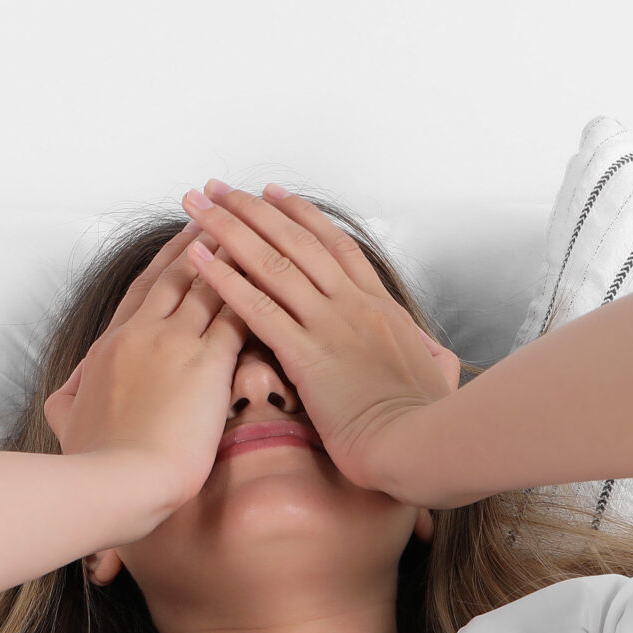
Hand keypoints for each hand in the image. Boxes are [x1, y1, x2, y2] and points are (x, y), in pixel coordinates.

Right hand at [42, 219, 249, 514]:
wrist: (111, 481)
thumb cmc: (92, 461)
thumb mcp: (65, 420)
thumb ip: (69, 398)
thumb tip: (67, 392)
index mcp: (111, 346)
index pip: (143, 291)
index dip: (166, 262)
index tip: (183, 240)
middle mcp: (141, 334)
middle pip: (177, 276)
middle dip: (202, 243)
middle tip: (222, 215)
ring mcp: (173, 345)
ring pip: (208, 286)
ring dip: (232, 256)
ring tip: (253, 230)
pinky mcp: (206, 365)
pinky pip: (235, 317)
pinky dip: (254, 293)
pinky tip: (274, 278)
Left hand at [177, 181, 462, 496]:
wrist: (421, 444)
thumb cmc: (427, 421)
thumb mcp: (435, 375)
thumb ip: (428, 356)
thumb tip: (435, 356)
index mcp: (382, 308)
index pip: (335, 246)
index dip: (300, 215)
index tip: (271, 193)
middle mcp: (353, 305)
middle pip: (296, 241)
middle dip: (252, 210)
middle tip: (218, 188)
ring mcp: (330, 325)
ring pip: (272, 263)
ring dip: (229, 230)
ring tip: (197, 208)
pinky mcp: (306, 354)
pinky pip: (257, 308)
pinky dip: (224, 278)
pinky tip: (198, 259)